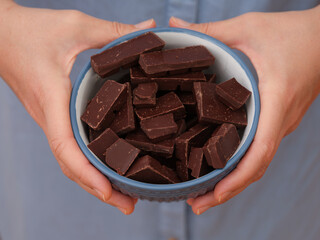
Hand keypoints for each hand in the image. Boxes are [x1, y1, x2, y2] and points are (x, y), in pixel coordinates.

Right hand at [0, 2, 155, 213]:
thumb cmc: (31, 30)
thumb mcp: (76, 26)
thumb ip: (114, 31)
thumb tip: (150, 29)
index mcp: (52, 100)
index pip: (64, 146)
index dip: (86, 173)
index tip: (109, 193)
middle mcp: (50, 117)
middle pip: (70, 165)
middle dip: (97, 189)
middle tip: (129, 205)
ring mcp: (50, 119)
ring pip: (69, 160)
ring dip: (93, 181)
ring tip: (122, 196)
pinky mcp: (53, 116)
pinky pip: (69, 147)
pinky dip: (86, 164)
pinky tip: (105, 168)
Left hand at [170, 6, 319, 213]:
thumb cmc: (290, 33)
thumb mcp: (246, 28)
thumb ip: (209, 32)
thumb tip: (173, 27)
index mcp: (274, 99)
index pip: (260, 149)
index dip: (237, 177)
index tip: (212, 195)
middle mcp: (279, 120)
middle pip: (256, 166)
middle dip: (227, 190)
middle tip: (196, 204)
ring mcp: (280, 124)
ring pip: (257, 162)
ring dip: (232, 183)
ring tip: (202, 196)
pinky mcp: (276, 121)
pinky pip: (259, 150)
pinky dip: (240, 167)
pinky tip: (220, 169)